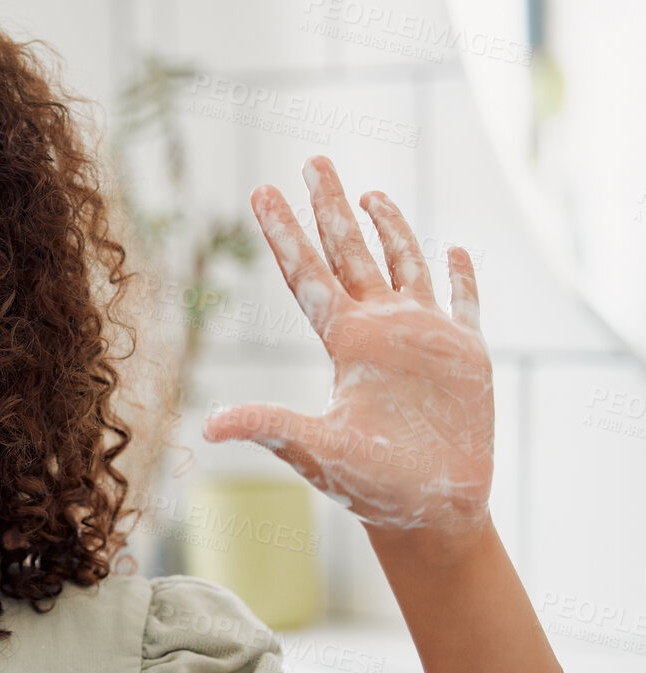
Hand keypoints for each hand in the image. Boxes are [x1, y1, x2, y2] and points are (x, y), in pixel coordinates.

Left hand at [202, 156, 493, 534]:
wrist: (431, 511)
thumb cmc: (370, 486)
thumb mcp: (315, 449)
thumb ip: (267, 427)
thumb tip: (207, 426)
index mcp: (344, 342)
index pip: (308, 273)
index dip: (285, 232)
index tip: (260, 191)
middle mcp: (379, 330)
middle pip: (349, 252)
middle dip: (330, 206)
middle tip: (312, 161)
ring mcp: (422, 338)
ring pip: (401, 265)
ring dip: (388, 228)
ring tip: (370, 191)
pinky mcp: (465, 355)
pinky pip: (463, 303)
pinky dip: (460, 276)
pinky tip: (453, 248)